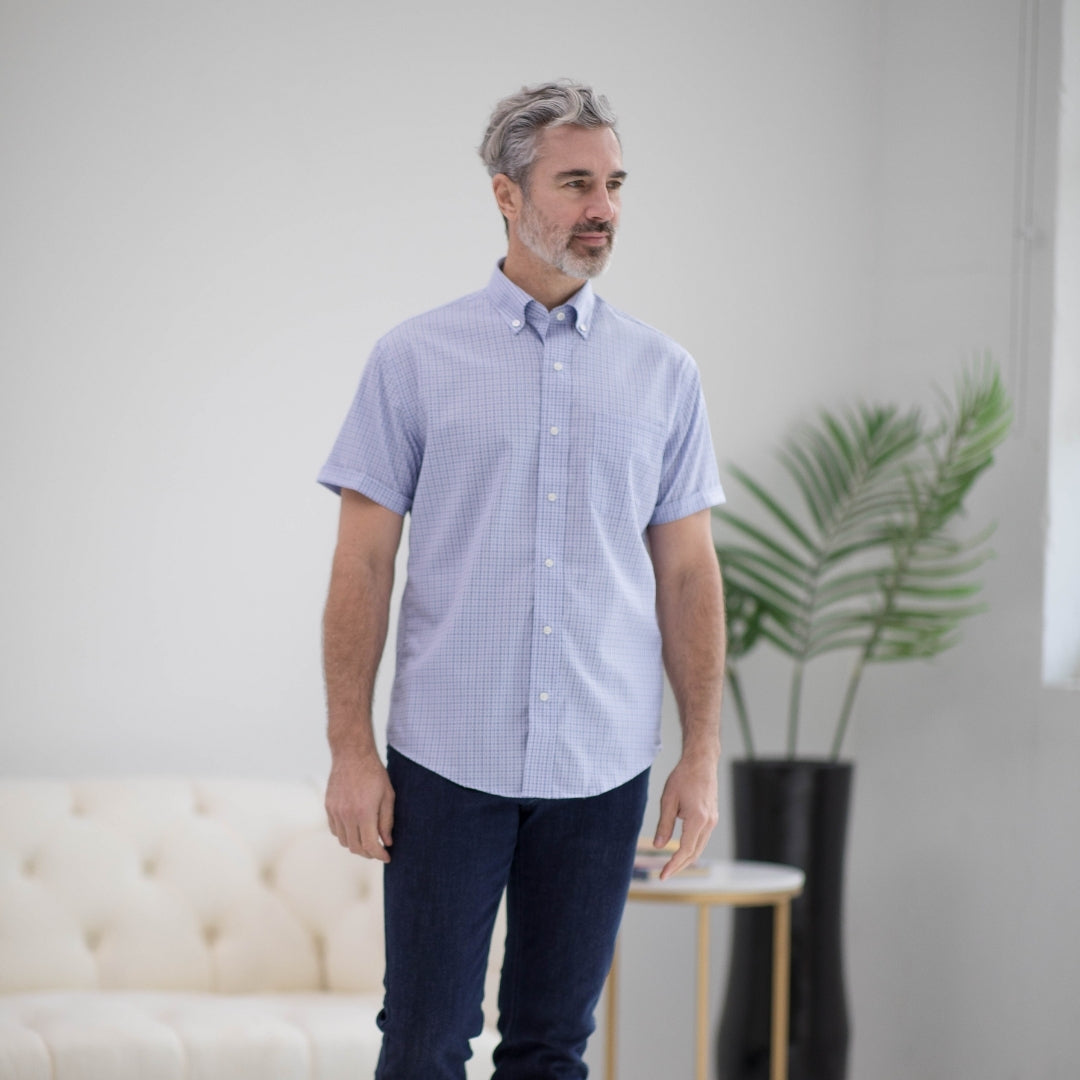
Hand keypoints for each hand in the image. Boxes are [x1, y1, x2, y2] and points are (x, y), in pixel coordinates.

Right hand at [325, 749, 394, 861]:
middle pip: (356, 847)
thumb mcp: (388, 796)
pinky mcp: (328, 807)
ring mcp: (335, 812)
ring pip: (344, 841)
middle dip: (369, 853)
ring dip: (356, 845)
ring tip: (368, 840)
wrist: (352, 754)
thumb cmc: (374, 773)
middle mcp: (347, 815)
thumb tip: (387, 842)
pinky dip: (345, 835)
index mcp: (364, 812)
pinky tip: (355, 829)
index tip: (387, 856)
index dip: (380, 855)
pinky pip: (335, 830)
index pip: (370, 845)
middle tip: (379, 850)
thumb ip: (387, 821)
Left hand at [653, 753, 718, 879]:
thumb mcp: (668, 800)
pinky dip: (692, 848)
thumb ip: (664, 824)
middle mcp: (709, 823)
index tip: (662, 875)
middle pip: (695, 853)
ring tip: (670, 866)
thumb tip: (658, 845)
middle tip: (663, 875)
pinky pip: (702, 839)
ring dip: (686, 859)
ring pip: (700, 847)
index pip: (685, 850)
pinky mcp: (712, 817)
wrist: (701, 762)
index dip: (673, 865)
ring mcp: (713, 820)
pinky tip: (681, 850)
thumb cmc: (683, 777)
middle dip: (679, 866)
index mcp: (698, 819)